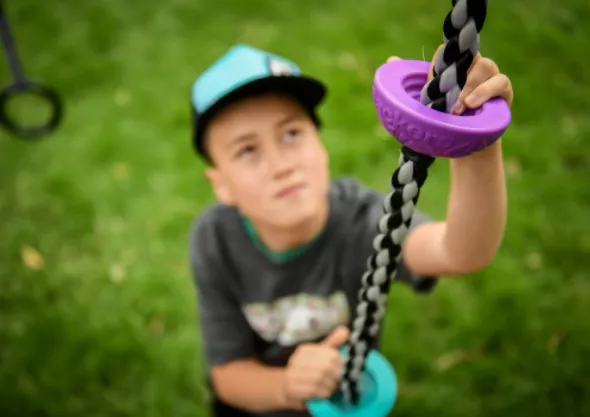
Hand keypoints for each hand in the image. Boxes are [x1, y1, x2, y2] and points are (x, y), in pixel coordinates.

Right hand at [281, 326, 349, 409]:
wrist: (286, 388)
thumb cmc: (308, 369)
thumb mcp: (320, 354)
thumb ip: (333, 343)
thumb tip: (345, 330)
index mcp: (305, 350)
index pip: (330, 354)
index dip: (340, 363)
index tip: (343, 368)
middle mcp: (297, 360)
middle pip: (326, 367)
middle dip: (336, 375)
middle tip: (339, 379)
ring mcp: (293, 375)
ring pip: (321, 380)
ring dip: (331, 385)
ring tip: (333, 386)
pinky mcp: (294, 389)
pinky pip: (315, 391)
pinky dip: (323, 393)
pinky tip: (325, 392)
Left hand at [387, 48, 512, 113]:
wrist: (467, 146)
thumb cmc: (444, 123)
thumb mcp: (425, 106)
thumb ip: (408, 86)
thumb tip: (391, 60)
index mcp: (452, 67)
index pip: (446, 52)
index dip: (439, 64)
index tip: (431, 84)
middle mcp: (471, 65)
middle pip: (466, 57)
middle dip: (454, 79)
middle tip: (444, 103)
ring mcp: (490, 74)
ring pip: (483, 67)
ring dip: (468, 89)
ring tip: (457, 110)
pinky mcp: (503, 88)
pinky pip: (499, 82)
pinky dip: (485, 92)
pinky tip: (471, 104)